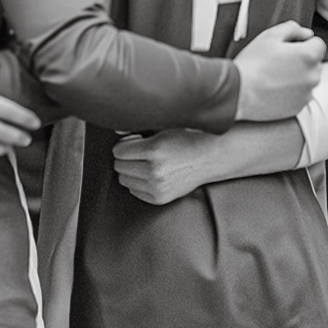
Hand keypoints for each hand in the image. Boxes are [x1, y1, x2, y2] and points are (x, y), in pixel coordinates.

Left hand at [111, 129, 228, 204]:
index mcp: (154, 150)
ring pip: (124, 180)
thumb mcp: (163, 129)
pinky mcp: (160, 198)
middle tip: (140, 153)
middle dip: (126, 158)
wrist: (211, 157)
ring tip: (146, 163)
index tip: (134, 143)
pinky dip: (138, 183)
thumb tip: (117, 133)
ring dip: (131, 171)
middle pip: (119, 166)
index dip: (124, 145)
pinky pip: (134, 191)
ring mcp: (157, 187)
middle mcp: (155, 170)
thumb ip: (138, 132)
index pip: (118, 151)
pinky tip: (151, 175)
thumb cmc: (187, 140)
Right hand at [233, 22, 323, 120]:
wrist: (238, 92)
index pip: (318, 44)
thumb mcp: (269, 36)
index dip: (303, 43)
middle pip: (314, 62)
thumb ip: (292, 28)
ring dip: (298, 76)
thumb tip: (306, 33)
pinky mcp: (299, 106)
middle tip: (278, 62)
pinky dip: (292, 92)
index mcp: (308, 56)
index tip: (289, 48)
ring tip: (274, 76)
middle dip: (301, 60)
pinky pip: (301, 95)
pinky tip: (275, 88)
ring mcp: (306, 93)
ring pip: (308, 79)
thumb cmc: (251, 64)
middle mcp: (312, 76)